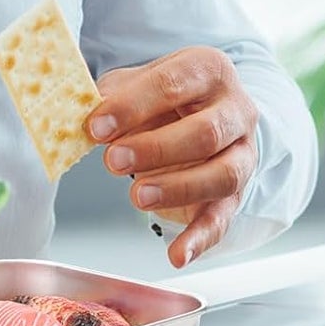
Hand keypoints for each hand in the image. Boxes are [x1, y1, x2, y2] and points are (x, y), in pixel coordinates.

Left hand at [90, 48, 257, 268]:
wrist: (204, 109)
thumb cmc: (164, 95)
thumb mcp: (137, 82)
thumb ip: (112, 95)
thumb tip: (82, 114)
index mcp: (207, 70)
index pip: (172, 85)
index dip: (132, 107)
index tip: (96, 126)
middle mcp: (234, 110)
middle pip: (205, 132)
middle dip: (156, 149)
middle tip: (113, 160)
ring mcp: (242, 153)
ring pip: (223, 175)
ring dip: (178, 189)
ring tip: (137, 197)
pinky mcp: (237, 192)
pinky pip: (224, 218)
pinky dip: (201, 240)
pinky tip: (177, 255)